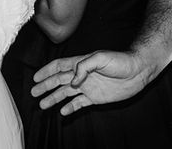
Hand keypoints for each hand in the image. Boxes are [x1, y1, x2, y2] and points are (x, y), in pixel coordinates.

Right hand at [31, 50, 148, 115]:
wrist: (137, 71)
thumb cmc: (119, 61)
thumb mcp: (100, 58)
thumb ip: (83, 67)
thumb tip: (72, 81)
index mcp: (79, 63)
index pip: (58, 67)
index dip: (46, 72)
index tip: (35, 78)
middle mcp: (80, 75)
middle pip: (58, 81)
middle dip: (45, 86)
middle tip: (33, 93)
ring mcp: (87, 87)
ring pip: (65, 93)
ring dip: (54, 98)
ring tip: (43, 105)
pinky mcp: (95, 98)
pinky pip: (79, 103)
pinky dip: (70, 108)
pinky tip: (62, 112)